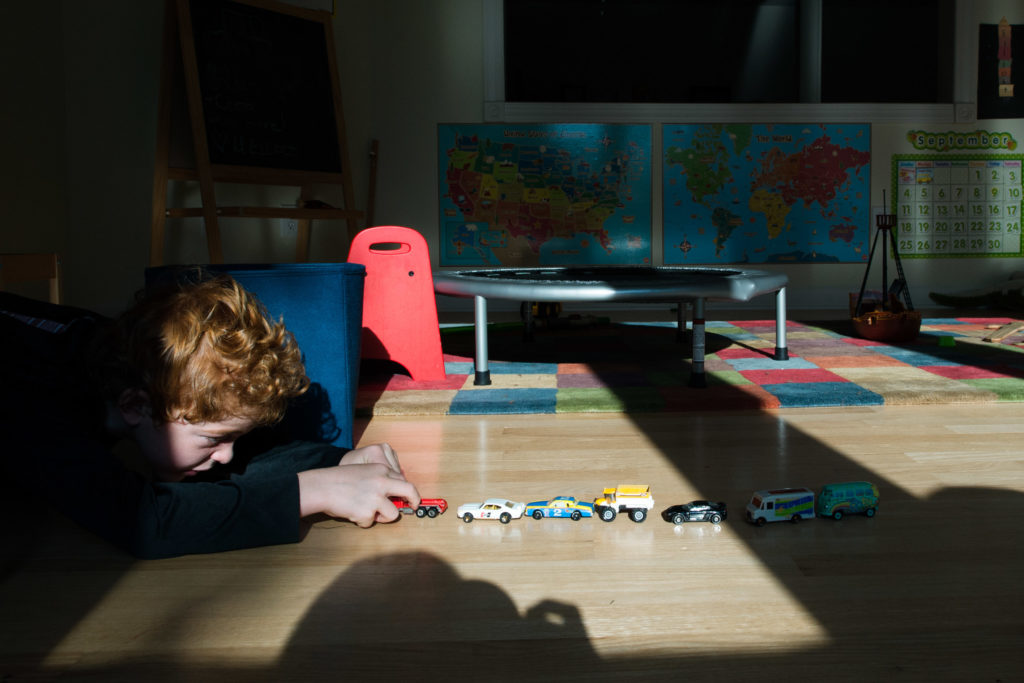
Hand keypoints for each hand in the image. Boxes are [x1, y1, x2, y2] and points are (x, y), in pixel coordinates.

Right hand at [298, 443, 419, 526]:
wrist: (322, 487)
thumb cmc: (339, 480)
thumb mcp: (363, 471)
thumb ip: (379, 479)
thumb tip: (395, 495)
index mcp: (381, 469)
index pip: (403, 480)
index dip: (407, 490)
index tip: (409, 497)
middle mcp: (382, 482)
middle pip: (409, 491)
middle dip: (415, 500)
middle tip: (414, 507)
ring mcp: (376, 498)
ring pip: (393, 514)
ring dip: (382, 517)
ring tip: (367, 512)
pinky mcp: (367, 512)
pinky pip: (371, 522)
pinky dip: (362, 521)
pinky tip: (352, 512)